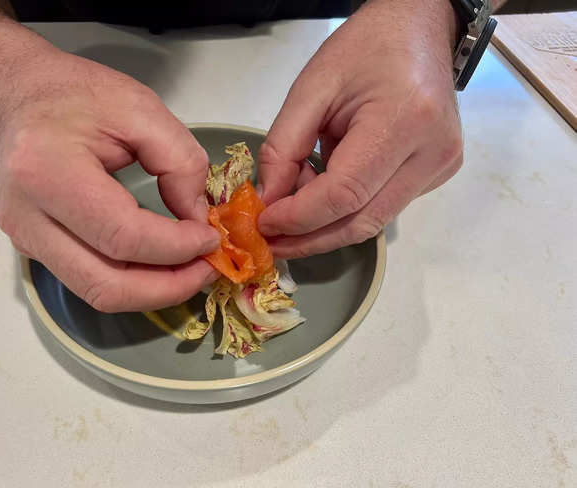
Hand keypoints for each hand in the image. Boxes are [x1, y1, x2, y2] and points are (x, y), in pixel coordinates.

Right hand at [0, 50, 218, 311]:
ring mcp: (26, 239)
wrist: (19, 95)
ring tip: (191, 269)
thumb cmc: (75, 94)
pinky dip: (133, 281)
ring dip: (153, 291)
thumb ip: (180, 162)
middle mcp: (28, 218)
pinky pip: (90, 281)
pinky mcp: (33, 248)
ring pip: (98, 294)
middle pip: (107, 285)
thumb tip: (199, 219)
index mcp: (49, 173)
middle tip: (208, 268)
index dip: (176, 247)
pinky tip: (161, 262)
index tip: (212, 237)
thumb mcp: (141, 108)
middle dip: (169, 287)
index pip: (123, 236)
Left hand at [257, 0, 462, 257]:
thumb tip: (269, 202)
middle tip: (272, 242)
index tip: (264, 224)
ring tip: (292, 208)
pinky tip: (322, 190)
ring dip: (325, 225)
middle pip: (361, 221)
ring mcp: (439, 167)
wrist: (419, 28)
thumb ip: (283, 148)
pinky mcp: (437, 173)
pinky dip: (345, 209)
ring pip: (372, 222)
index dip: (300, 217)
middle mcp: (432, 153)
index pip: (345, 194)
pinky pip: (383, 207)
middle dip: (310, 238)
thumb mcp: (311, 89)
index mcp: (404, 121)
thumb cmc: (364, 48)